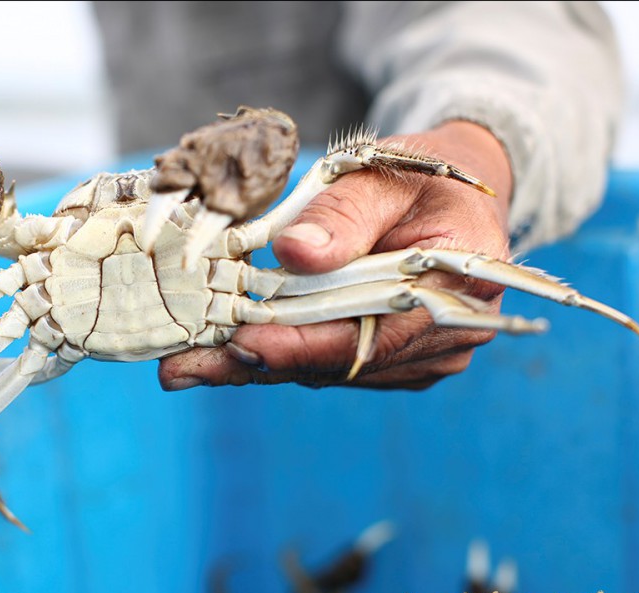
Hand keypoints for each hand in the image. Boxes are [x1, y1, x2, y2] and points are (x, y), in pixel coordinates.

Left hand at [160, 121, 514, 390]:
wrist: (452, 193)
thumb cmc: (420, 176)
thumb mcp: (383, 175)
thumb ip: (343, 215)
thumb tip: (294, 253)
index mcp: (458, 289)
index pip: (370, 333)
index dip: (299, 344)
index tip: (238, 345)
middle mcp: (445, 340)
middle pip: (337, 362)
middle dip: (254, 364)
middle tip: (180, 369)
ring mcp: (420, 358)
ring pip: (325, 370)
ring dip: (257, 364)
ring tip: (186, 362)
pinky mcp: (392, 362)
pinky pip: (327, 364)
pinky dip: (277, 354)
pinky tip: (224, 350)